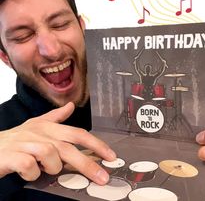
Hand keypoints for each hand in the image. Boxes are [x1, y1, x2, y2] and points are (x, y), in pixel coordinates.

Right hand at [0, 102, 115, 184]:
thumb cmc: (16, 139)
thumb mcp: (36, 125)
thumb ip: (56, 117)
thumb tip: (70, 106)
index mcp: (49, 127)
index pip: (78, 133)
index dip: (96, 144)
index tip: (111, 156)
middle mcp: (40, 133)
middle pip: (69, 148)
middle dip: (87, 164)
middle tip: (102, 178)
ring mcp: (26, 143)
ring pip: (51, 156)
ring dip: (51, 168)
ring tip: (43, 169)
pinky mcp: (13, 156)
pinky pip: (30, 167)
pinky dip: (32, 173)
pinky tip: (29, 173)